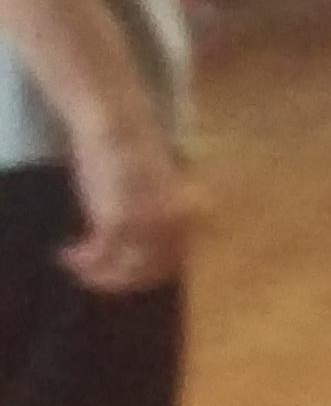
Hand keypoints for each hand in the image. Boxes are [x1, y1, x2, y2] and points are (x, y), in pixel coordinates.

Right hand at [61, 119, 193, 292]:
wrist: (120, 125)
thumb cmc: (136, 152)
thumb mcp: (158, 189)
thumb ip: (158, 216)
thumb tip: (147, 245)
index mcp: (188, 216)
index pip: (174, 263)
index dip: (147, 275)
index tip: (123, 274)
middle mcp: (173, 225)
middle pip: (150, 273)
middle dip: (120, 280)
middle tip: (95, 276)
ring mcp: (148, 224)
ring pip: (126, 270)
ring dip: (99, 274)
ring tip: (78, 266)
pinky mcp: (118, 219)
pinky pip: (101, 255)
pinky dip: (83, 261)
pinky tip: (68, 255)